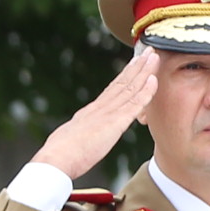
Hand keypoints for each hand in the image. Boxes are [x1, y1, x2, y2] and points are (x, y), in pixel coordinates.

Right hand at [33, 45, 159, 181]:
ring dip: (144, 72)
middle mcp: (99, 109)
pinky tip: (154, 80)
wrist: (55, 159)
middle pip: (121, 83)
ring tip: (154, 56)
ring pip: (130, 88)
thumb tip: (75, 137)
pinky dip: (145, 91)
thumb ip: (78, 135)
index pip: (111, 91)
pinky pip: (134, 104)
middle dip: (136, 66)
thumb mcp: (70, 140)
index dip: (124, 76)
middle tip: (148, 51)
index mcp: (89, 113)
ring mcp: (107, 114)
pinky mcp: (114, 123)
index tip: (133, 64)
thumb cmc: (59, 156)